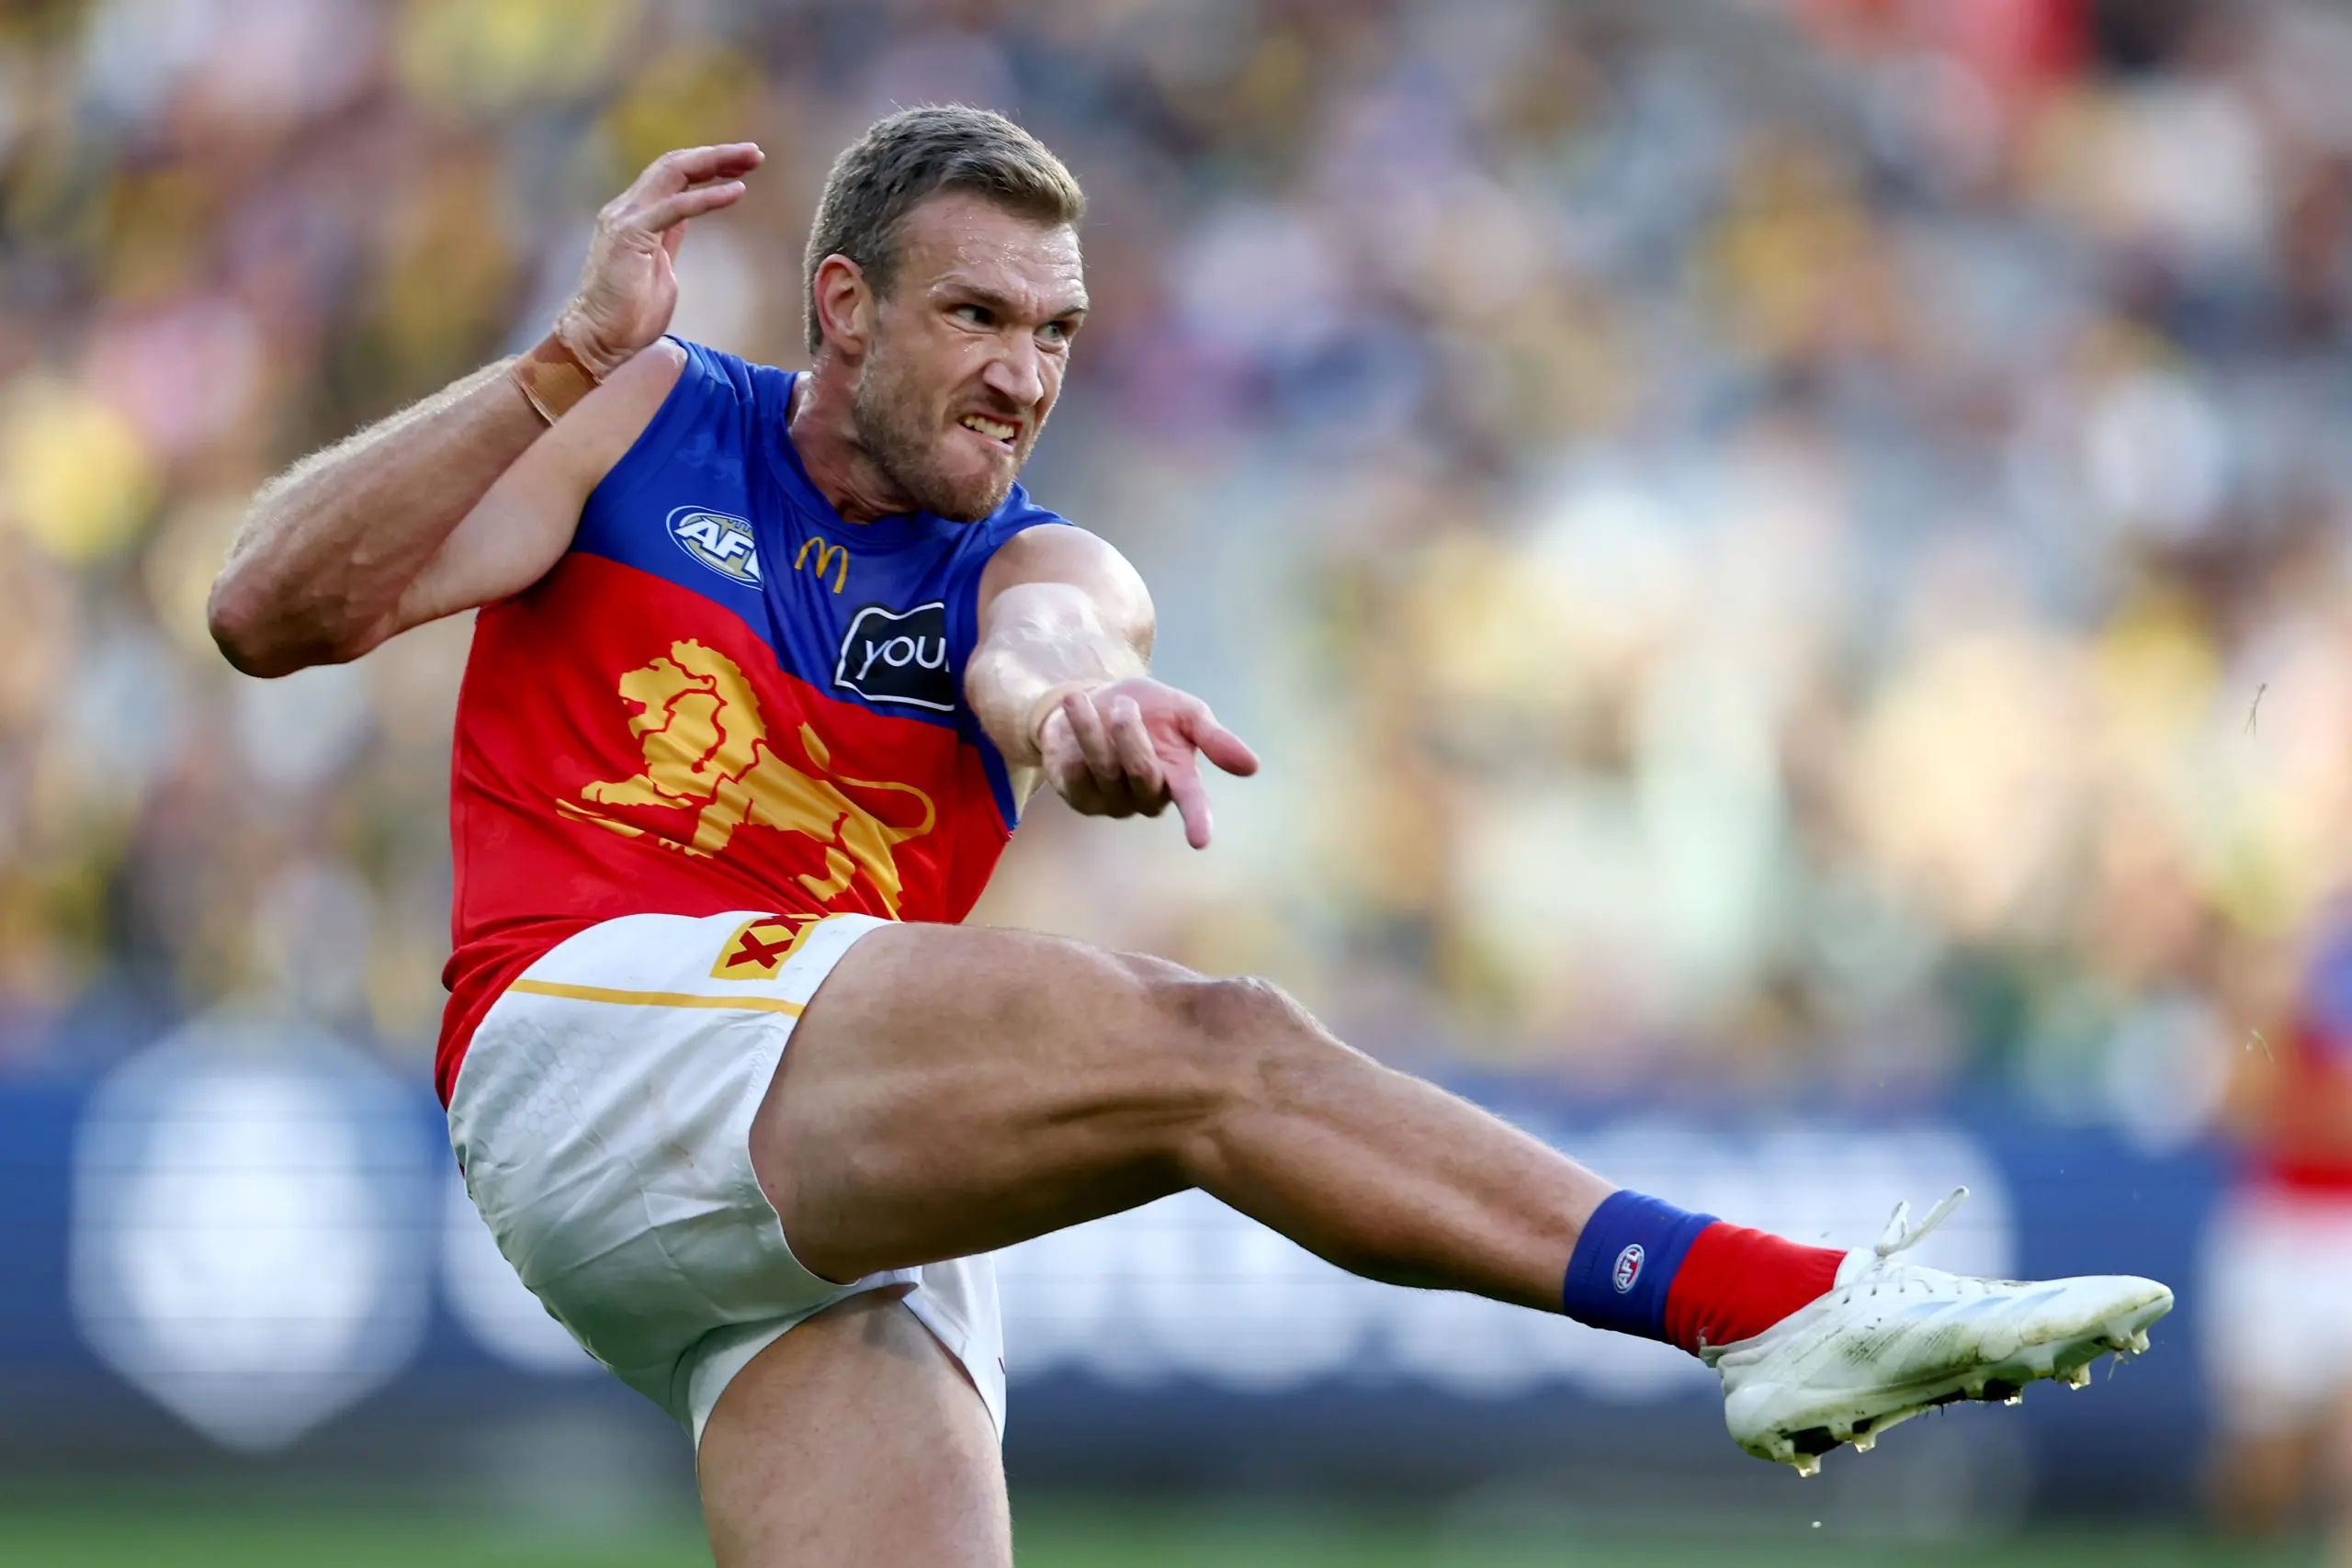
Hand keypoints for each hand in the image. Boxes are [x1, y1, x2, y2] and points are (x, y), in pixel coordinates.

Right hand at [556, 143, 764, 376]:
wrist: (599, 340)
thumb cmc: (629, 314)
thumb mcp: (660, 266)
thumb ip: (669, 237)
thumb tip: (685, 218)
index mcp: (635, 215)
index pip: (673, 176)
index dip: (707, 165)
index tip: (743, 165)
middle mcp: (627, 208)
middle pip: (675, 165)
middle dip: (717, 155)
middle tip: (755, 152)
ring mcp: (626, 218)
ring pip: (673, 173)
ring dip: (716, 162)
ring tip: (752, 159)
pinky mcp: (630, 235)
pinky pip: (675, 207)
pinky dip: (708, 197)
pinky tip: (737, 191)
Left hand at [1038, 677, 1259, 848]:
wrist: (1090, 702)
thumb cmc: (1146, 710)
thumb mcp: (1185, 712)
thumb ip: (1212, 737)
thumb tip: (1252, 767)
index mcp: (1179, 778)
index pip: (1193, 803)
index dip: (1197, 820)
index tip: (1200, 840)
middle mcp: (1148, 797)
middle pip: (1142, 773)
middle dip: (1130, 734)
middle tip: (1124, 704)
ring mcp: (1114, 801)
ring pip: (1105, 769)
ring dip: (1091, 730)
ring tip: (1081, 700)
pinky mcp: (1081, 799)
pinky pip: (1074, 775)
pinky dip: (1071, 741)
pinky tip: (1072, 723)